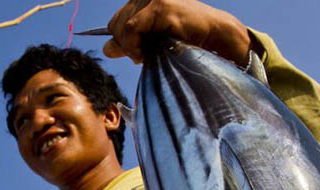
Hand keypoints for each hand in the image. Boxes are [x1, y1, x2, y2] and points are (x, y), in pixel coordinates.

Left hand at [103, 0, 251, 65]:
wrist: (213, 35)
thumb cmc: (185, 39)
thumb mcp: (151, 42)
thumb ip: (128, 43)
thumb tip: (106, 48)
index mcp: (141, 1)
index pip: (114, 23)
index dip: (122, 42)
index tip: (138, 54)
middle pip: (114, 26)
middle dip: (127, 45)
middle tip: (146, 55)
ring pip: (121, 28)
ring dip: (132, 48)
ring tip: (151, 53)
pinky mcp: (159, 6)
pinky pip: (131, 29)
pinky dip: (134, 45)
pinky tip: (146, 54)